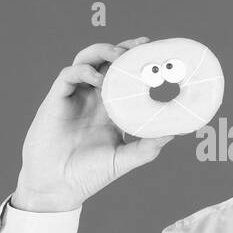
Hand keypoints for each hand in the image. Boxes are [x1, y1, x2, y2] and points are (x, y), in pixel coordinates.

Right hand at [12, 37, 175, 211]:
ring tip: (119, 55)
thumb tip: (175, 132)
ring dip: (103, 52)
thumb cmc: (88, 175)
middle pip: (108, 62)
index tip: (156, 51)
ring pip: (86, 60)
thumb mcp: (124, 159)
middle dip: (124, 48)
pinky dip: (83, 70)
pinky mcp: (56, 100)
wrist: (57, 187)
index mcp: (110, 108)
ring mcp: (74, 97)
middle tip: (142, 44)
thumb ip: (147, 147)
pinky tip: (98, 78)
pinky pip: (68, 75)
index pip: (124, 76)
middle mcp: (93, 98)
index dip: (137, 61)